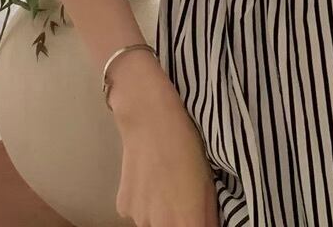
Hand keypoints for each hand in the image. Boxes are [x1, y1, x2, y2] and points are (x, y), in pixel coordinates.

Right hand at [111, 53, 219, 225]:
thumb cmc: (186, 144)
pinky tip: (151, 177)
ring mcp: (138, 218)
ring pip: (154, 223)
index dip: (197, 224)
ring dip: (161, 213)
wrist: (150, 117)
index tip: (197, 214)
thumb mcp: (208, 181)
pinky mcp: (123, 207)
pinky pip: (138, 213)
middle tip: (183, 196)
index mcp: (186, 223)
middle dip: (179, 221)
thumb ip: (209, 216)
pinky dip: (145, 202)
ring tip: (166, 181)